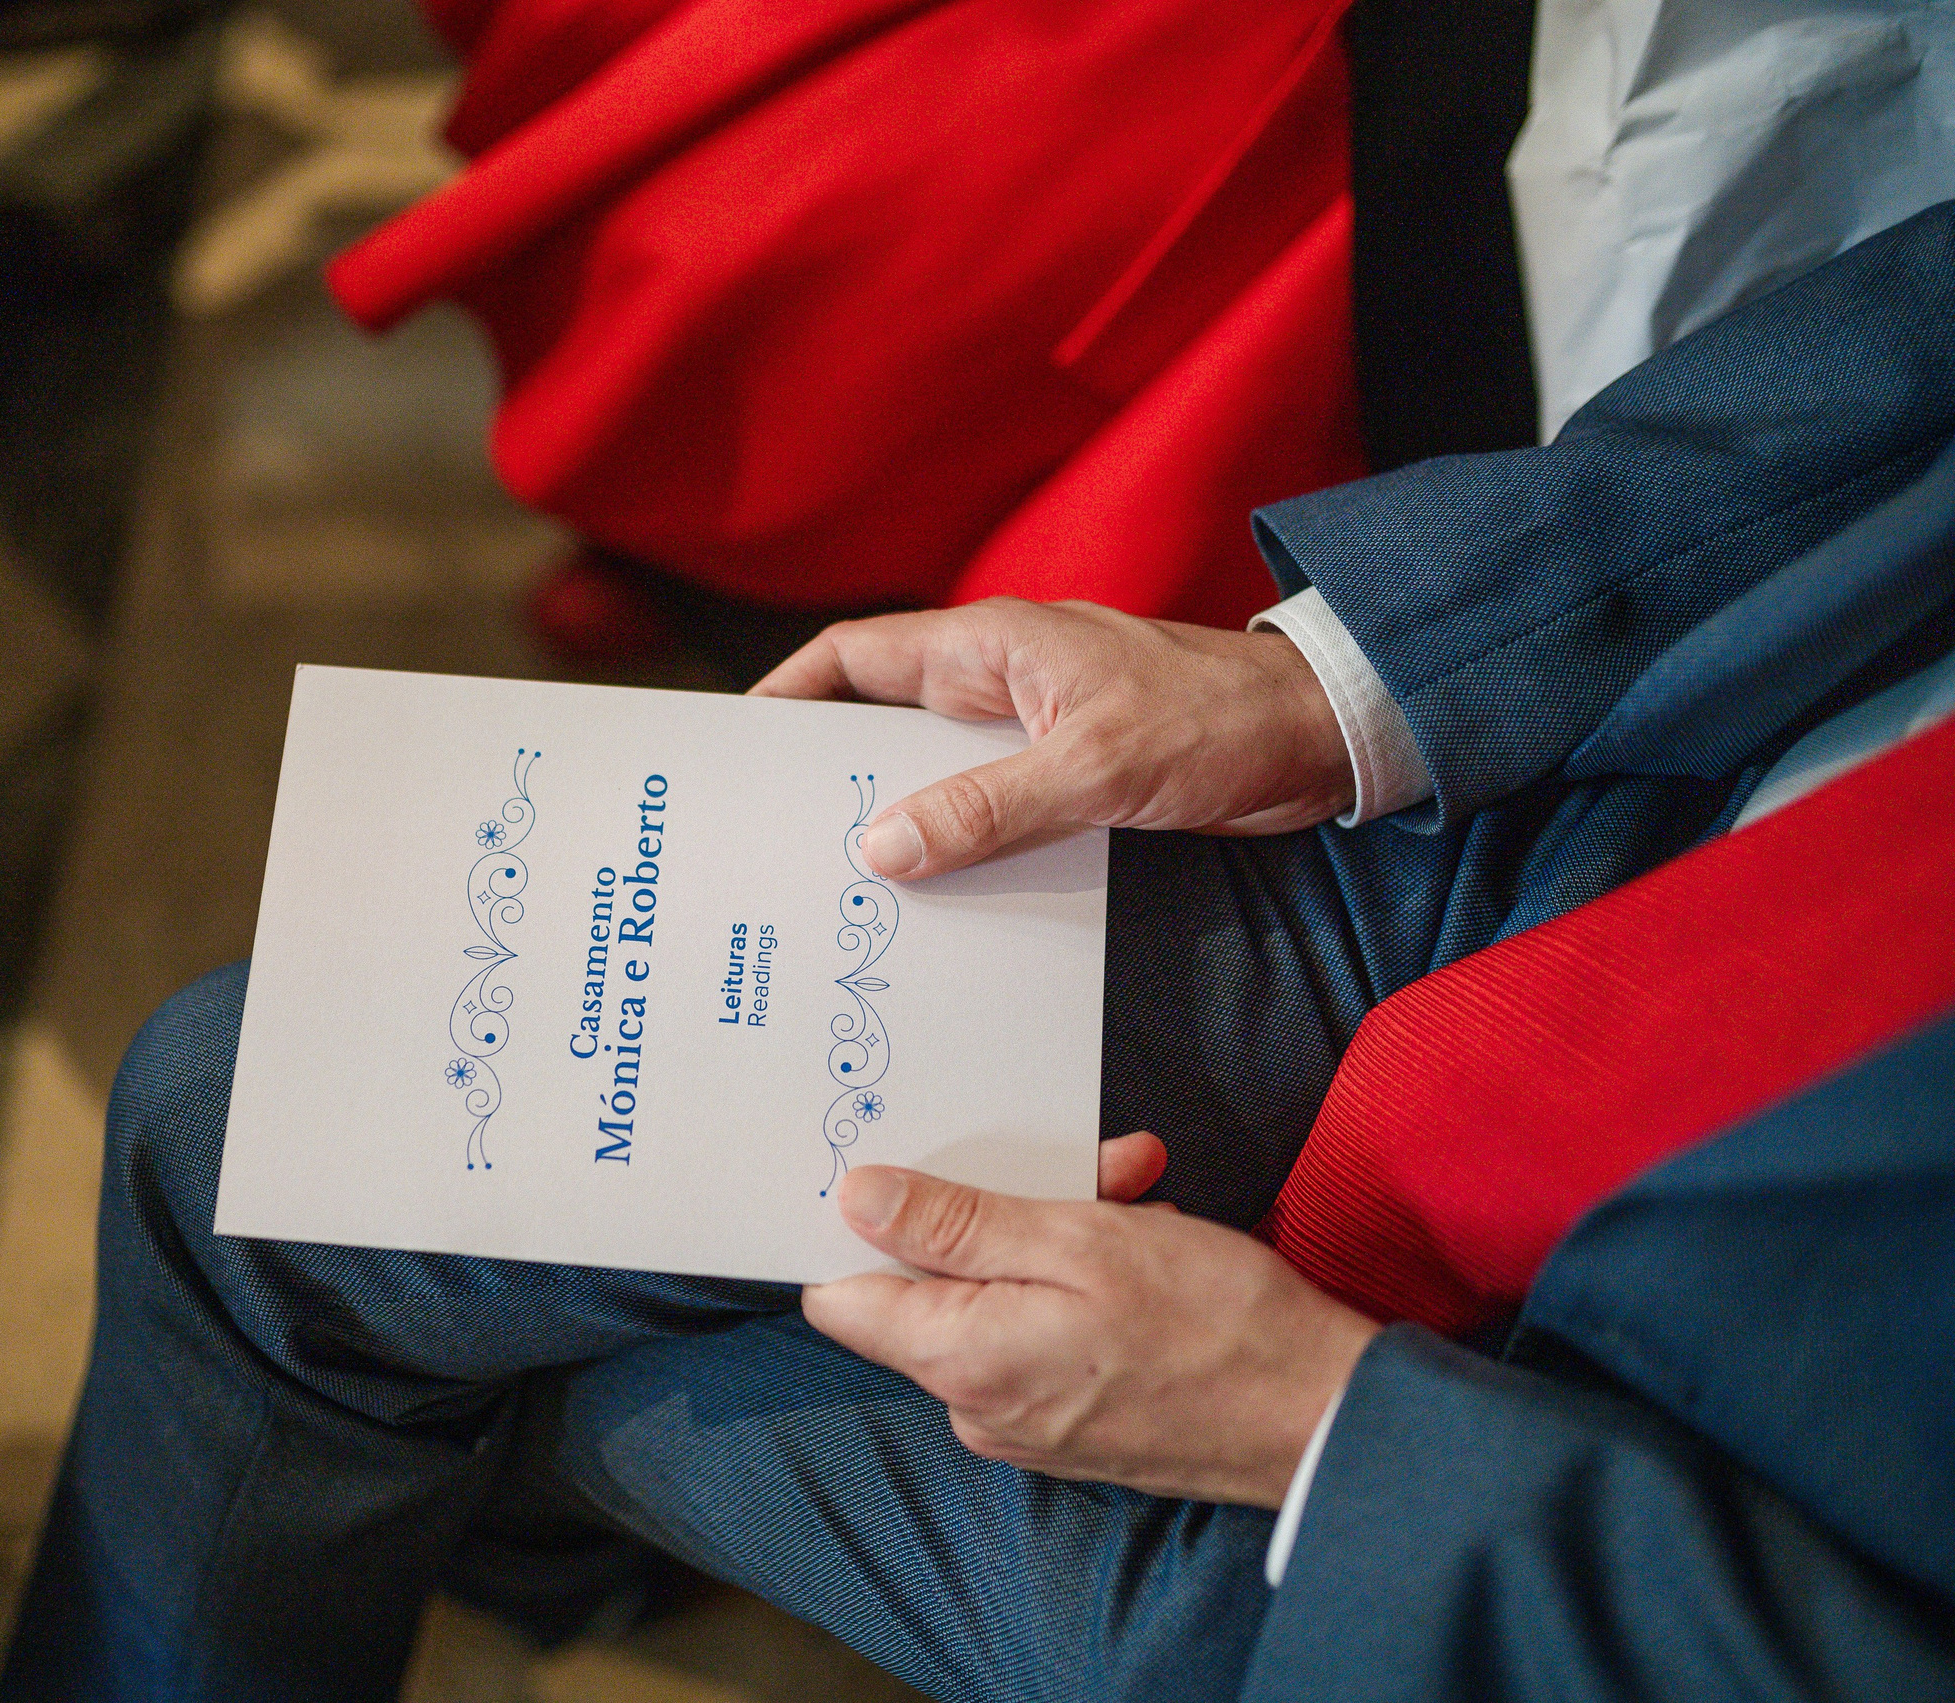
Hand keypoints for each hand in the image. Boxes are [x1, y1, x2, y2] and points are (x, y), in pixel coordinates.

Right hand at [749, 598, 1351, 877]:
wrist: (1322, 738)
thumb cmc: (1217, 722)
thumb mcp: (1094, 767)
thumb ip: (986, 807)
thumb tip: (881, 848)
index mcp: (991, 648)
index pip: (857, 656)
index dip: (790, 693)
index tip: (740, 744)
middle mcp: (999, 684)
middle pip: (881, 723)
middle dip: (826, 775)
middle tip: (771, 840)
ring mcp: (1033, 731)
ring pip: (932, 776)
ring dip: (894, 824)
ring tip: (836, 889)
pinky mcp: (1068, 776)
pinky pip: (986, 811)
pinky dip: (954, 847)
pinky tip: (934, 903)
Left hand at [800, 1138, 1380, 1506]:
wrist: (1321, 1417)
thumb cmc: (1214, 1325)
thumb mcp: (1078, 1241)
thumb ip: (954, 1224)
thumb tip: (856, 1200)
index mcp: (960, 1361)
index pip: (845, 1296)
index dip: (865, 1228)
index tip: (908, 1173)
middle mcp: (975, 1405)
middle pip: (933, 1285)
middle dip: (996, 1211)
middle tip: (1084, 1170)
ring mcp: (1023, 1420)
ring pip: (999, 1296)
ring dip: (1056, 1235)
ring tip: (1134, 1196)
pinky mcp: (1067, 1421)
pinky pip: (1041, 1331)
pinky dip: (1081, 1281)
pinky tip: (1146, 1240)